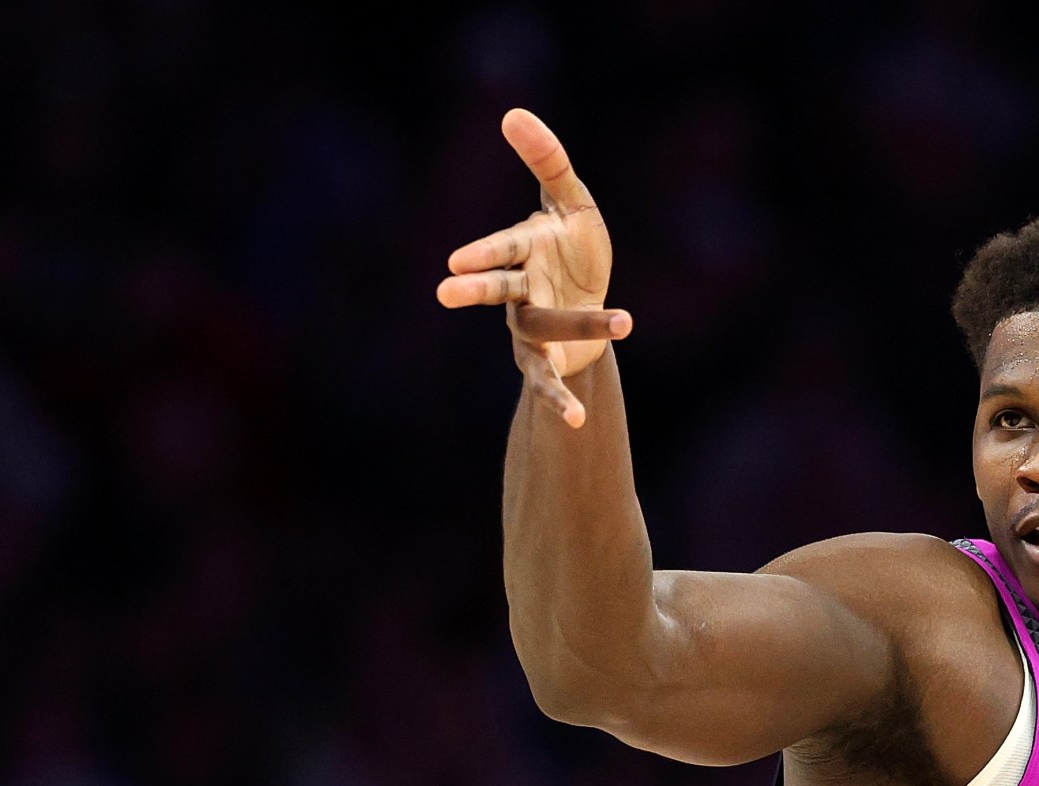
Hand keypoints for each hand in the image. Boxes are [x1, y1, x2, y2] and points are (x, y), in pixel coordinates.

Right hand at [435, 108, 632, 427]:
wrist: (594, 295)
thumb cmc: (576, 247)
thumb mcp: (572, 201)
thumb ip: (547, 161)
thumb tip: (513, 113)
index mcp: (524, 249)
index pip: (504, 248)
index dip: (484, 252)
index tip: (457, 259)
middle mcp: (520, 290)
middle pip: (496, 290)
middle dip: (474, 288)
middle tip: (445, 291)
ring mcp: (529, 328)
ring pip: (532, 338)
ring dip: (543, 359)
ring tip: (562, 373)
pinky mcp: (547, 359)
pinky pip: (548, 382)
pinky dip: (559, 402)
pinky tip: (576, 421)